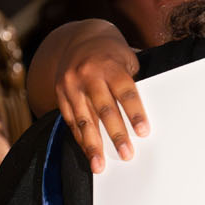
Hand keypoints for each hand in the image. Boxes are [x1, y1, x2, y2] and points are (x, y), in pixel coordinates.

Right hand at [51, 22, 148, 172]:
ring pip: (84, 119)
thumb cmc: (112, 53)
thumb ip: (130, 84)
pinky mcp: (61, 94)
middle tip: (127, 154)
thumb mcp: (126, 60)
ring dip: (92, 144)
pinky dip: (80, 138)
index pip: (125, 92)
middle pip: (104, 108)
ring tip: (99, 165)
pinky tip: (88, 152)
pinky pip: (71, 120)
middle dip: (116, 134)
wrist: (79, 38)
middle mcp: (88, 75)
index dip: (135, 112)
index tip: (143, 132)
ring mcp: (71, 85)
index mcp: (110, 65)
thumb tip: (140, 118)